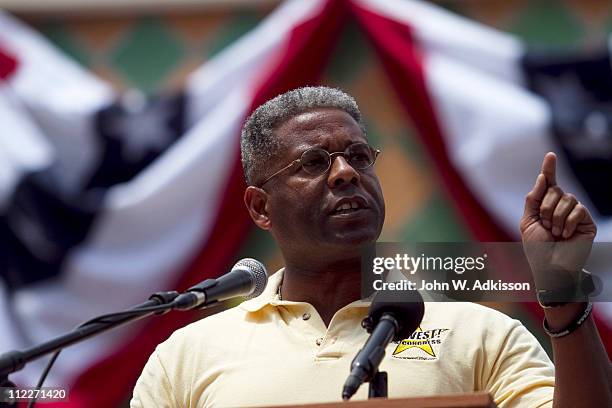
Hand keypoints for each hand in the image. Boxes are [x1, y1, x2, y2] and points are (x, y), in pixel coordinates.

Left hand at [520, 152, 596, 286]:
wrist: (550, 266)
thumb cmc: (537, 248)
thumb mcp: (528, 221)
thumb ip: (533, 199)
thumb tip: (543, 178)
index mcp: (545, 204)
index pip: (548, 183)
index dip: (549, 168)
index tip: (550, 155)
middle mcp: (560, 205)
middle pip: (554, 190)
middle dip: (546, 209)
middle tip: (546, 227)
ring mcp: (574, 212)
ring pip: (566, 199)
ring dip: (556, 218)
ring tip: (555, 233)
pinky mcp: (585, 221)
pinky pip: (577, 210)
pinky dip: (568, 223)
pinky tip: (566, 235)